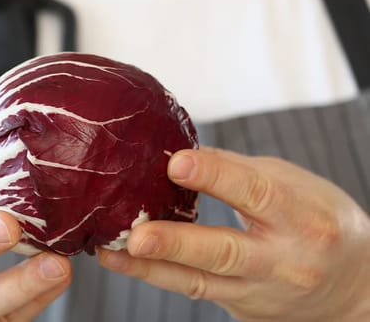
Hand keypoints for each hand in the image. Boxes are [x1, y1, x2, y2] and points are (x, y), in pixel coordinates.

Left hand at [98, 147, 369, 320]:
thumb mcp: (296, 187)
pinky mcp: (241, 306)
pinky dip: (155, 275)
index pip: (258, 193)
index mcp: (303, 216)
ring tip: (111, 249)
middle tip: (136, 234)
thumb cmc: (317, 221)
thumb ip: (239, 171)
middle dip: (176, 243)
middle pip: (225, 251)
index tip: (176, 162)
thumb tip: (181, 150)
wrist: (353, 287)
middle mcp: (284, 259)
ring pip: (200, 280)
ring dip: (150, 266)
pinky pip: (193, 290)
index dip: (217, 176)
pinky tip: (121, 260)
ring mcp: (260, 289)